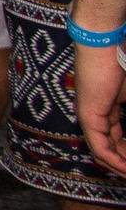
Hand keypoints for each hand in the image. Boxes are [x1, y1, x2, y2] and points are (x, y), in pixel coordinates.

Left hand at [80, 41, 125, 175]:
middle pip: (111, 150)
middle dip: (125, 164)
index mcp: (107, 110)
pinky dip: (114, 160)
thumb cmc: (122, 63)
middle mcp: (95, 116)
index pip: (118, 140)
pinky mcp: (87, 116)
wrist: (105, 44)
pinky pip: (99, 147)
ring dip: (121, 166)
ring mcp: (90, 116)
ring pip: (104, 152)